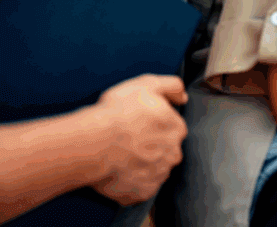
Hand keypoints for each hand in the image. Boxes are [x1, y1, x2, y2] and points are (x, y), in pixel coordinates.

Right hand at [88, 75, 188, 204]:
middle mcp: (173, 154)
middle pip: (164, 150)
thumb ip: (171, 86)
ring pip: (152, 169)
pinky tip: (117, 171)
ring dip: (140, 164)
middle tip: (126, 140)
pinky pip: (139, 188)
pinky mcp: (142, 192)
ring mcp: (158, 175)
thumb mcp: (147, 84)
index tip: (137, 124)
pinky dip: (130, 182)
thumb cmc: (117, 113)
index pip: (171, 128)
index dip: (153, 125)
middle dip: (149, 146)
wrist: (94, 143)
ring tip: (118, 155)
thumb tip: (182, 97)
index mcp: (176, 129)